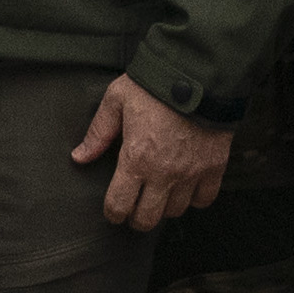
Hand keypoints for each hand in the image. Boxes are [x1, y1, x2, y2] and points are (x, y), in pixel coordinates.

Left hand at [73, 76, 232, 228]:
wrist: (199, 73)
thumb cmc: (154, 86)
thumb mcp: (117, 101)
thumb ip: (98, 133)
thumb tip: (79, 157)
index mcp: (136, 159)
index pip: (119, 205)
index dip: (113, 213)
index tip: (113, 209)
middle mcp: (164, 173)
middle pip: (147, 219)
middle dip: (136, 218)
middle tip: (135, 208)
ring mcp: (191, 173)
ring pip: (175, 211)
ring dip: (164, 207)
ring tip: (160, 194)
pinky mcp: (214, 167)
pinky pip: (204, 199)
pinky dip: (194, 198)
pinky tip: (186, 187)